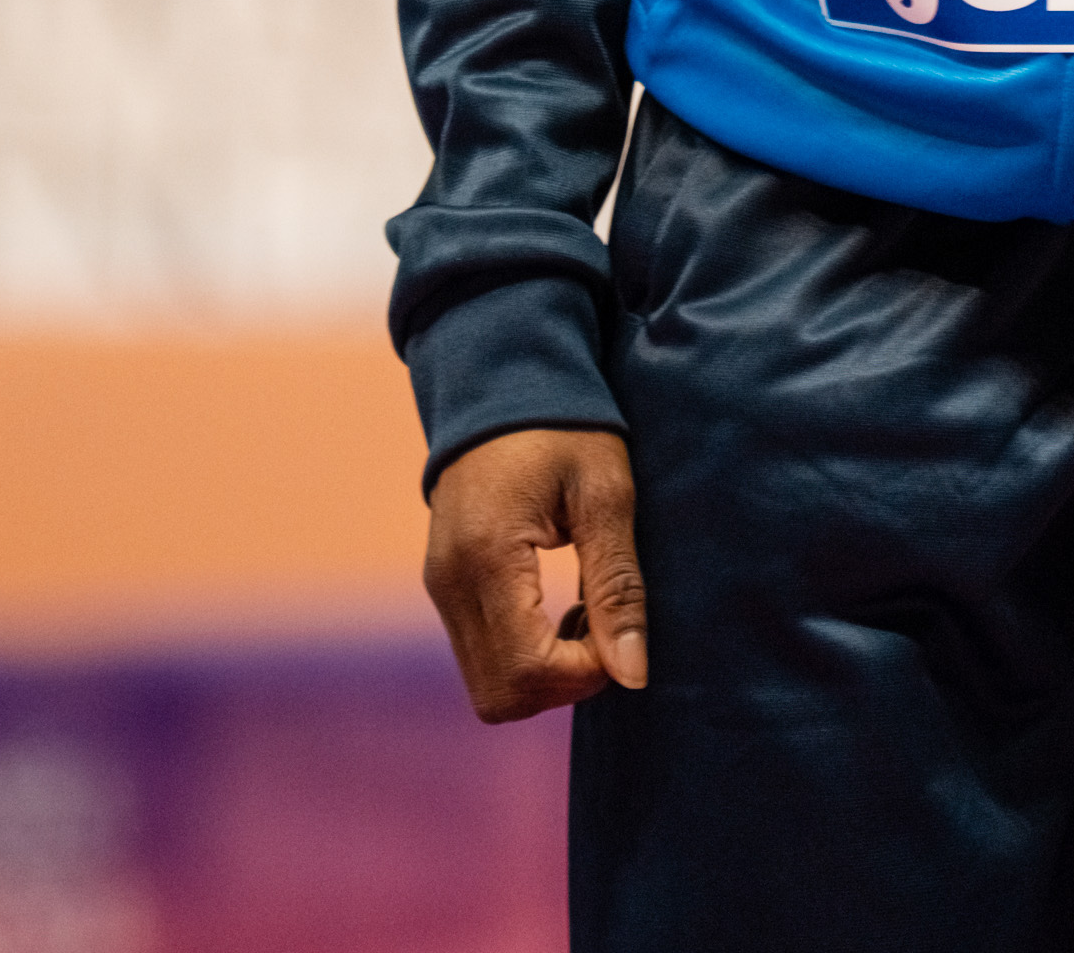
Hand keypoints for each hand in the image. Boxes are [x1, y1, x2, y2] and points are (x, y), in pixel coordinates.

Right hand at [424, 425, 647, 722]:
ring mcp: (440, 587)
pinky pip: (480, 654)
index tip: (622, 632)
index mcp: (487, 557)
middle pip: (501, 697)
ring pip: (488, 684)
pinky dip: (524, 653)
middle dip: (563, 683)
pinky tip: (558, 606)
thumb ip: (617, 584)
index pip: (526, 673)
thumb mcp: (607, 492)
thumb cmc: (566, 424)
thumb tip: (633, 674)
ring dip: (544, 671)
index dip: (584, 674)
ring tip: (586, 609)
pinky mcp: (444, 585)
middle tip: (605, 627)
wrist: (504, 376)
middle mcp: (449, 583)